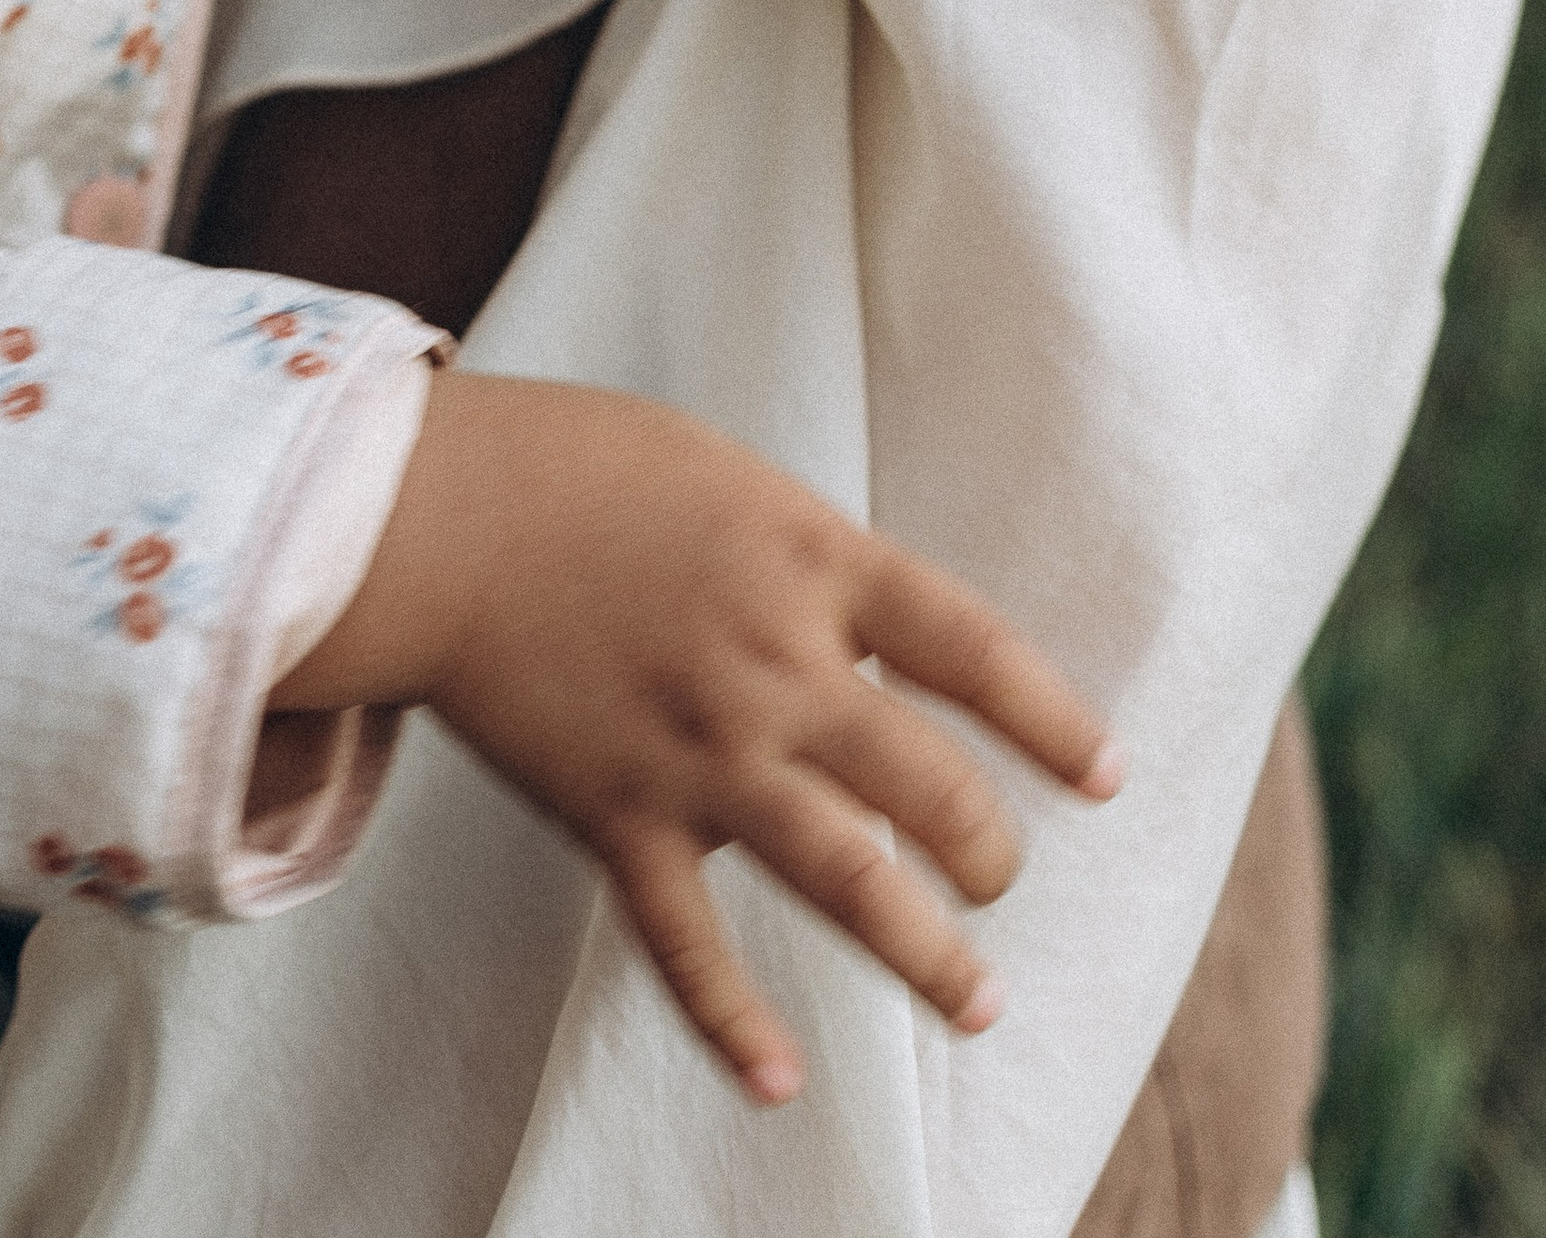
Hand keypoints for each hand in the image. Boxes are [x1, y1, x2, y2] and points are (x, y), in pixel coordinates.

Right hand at [270, 371, 1119, 1105]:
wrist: (439, 510)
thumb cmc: (580, 466)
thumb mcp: (728, 477)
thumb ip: (805, 558)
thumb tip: (869, 629)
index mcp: (812, 560)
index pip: (972, 649)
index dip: (1051, 719)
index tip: (1106, 778)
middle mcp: (775, 664)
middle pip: (930, 782)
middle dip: (987, 851)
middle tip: (1001, 882)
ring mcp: (699, 749)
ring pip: (846, 876)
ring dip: (923, 953)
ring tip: (976, 1003)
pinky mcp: (616, 812)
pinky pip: (687, 941)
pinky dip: (734, 1021)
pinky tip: (782, 1080)